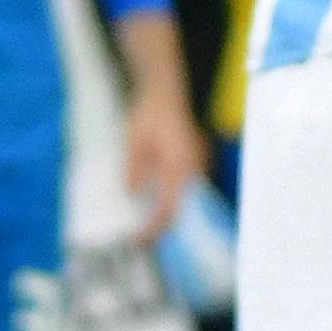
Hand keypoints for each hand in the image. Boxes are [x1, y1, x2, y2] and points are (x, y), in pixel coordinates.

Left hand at [125, 84, 204, 239]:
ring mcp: (199, 164)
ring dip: (168, 212)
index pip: (170, 207)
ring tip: (147, 226)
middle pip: (183, 207)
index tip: (140, 238)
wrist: (165, 91)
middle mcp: (195, 167)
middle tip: (143, 239)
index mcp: (180, 165)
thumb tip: (132, 195)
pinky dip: (173, 199)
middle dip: (163, 225)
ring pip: (186, 199)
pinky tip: (156, 204)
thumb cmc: (148, 114)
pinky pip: (187, 188)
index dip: (155, 226)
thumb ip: (134, 170)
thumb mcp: (133, 143)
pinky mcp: (197, 161)